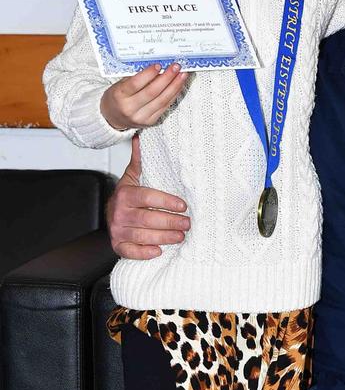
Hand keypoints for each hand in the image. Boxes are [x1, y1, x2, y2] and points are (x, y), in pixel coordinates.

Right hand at [100, 62, 187, 130]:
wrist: (112, 117)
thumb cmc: (117, 97)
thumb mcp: (119, 85)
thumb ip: (136, 77)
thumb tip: (157, 66)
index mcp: (119, 96)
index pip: (135, 84)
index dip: (148, 74)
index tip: (158, 65)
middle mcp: (130, 108)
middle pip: (152, 92)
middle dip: (167, 78)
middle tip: (176, 67)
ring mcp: (141, 117)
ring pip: (162, 100)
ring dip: (174, 86)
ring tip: (182, 75)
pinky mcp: (150, 121)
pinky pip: (165, 106)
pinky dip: (173, 95)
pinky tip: (178, 86)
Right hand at [107, 134, 189, 258]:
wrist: (111, 213)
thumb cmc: (128, 195)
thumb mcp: (134, 176)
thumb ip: (140, 160)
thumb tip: (141, 136)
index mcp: (125, 194)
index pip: (147, 197)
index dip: (166, 202)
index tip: (183, 205)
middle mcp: (119, 212)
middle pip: (147, 219)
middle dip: (170, 222)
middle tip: (188, 223)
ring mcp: (118, 230)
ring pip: (143, 236)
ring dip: (164, 237)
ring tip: (181, 236)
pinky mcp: (118, 245)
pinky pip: (130, 252)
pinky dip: (144, 253)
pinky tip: (158, 251)